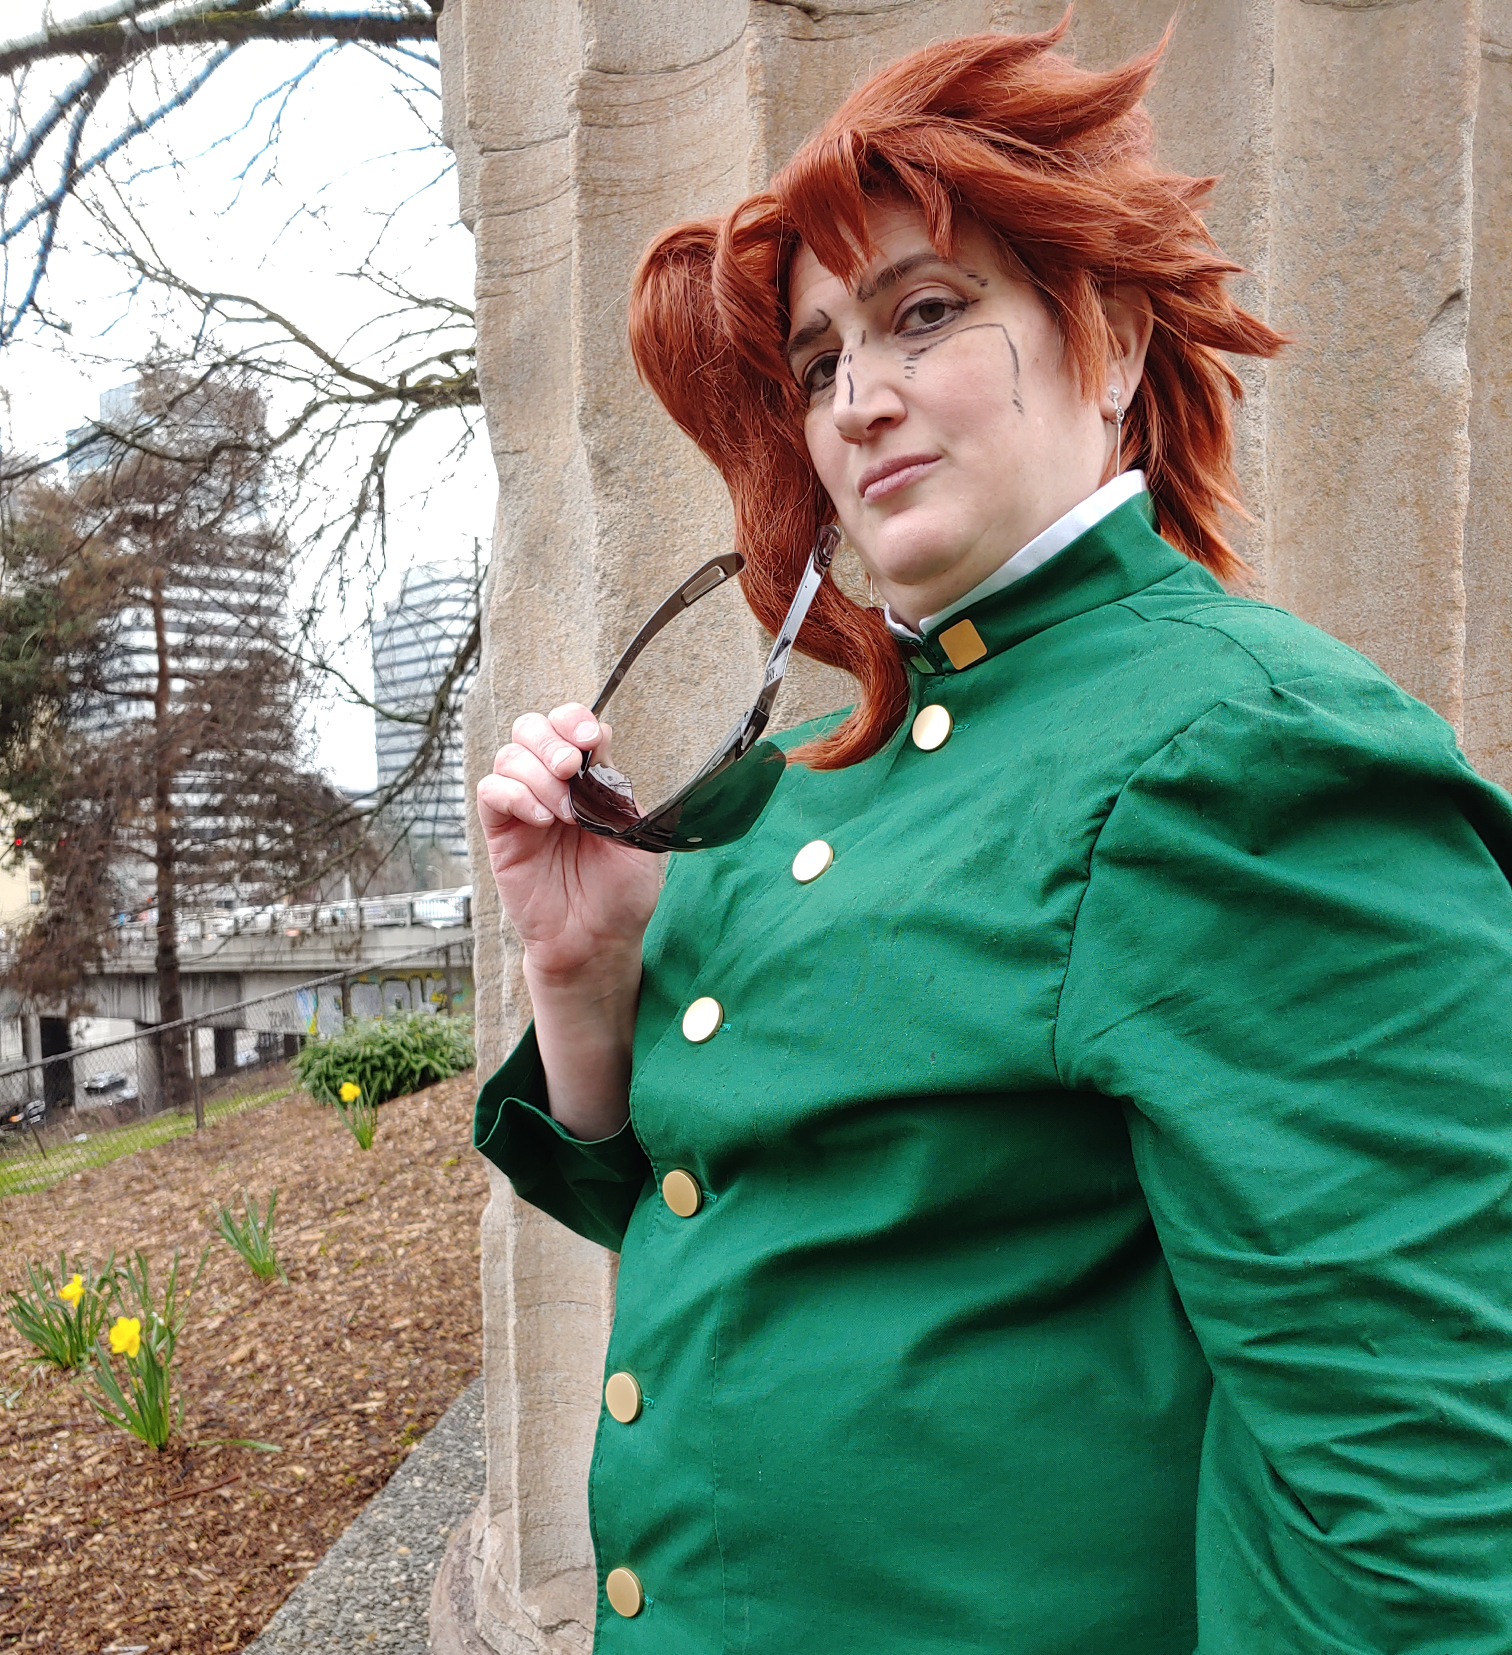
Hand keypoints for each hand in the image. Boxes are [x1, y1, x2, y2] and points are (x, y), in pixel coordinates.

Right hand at [476, 703, 661, 983]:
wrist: (597, 941)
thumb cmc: (621, 894)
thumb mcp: (635, 837)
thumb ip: (616, 790)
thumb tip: (598, 747)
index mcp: (589, 779)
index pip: (570, 725)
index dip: (575, 721)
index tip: (592, 741)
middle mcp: (553, 785)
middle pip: (531, 728)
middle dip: (551, 739)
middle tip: (570, 769)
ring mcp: (524, 807)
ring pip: (509, 755)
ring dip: (537, 776)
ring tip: (564, 814)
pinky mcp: (502, 832)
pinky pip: (490, 792)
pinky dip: (514, 795)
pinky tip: (541, 821)